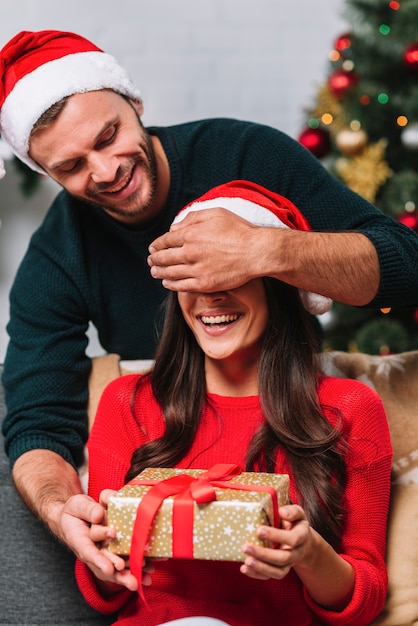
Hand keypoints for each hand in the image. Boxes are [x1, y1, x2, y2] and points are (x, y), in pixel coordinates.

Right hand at [83, 489, 153, 591]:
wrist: (75, 516)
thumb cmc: (75, 510)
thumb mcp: (77, 505)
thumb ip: (88, 509)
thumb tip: (99, 514)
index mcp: (79, 540)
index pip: (88, 552)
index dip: (99, 561)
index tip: (109, 568)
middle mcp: (92, 550)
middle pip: (105, 564)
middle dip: (117, 573)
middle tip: (130, 579)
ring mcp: (103, 551)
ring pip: (115, 566)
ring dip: (127, 574)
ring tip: (140, 581)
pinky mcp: (114, 549)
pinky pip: (124, 560)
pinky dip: (135, 568)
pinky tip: (147, 574)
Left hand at [148, 208, 265, 291]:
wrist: (256, 252)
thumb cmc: (239, 230)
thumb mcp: (216, 213)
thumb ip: (193, 218)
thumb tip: (175, 227)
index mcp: (191, 234)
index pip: (166, 240)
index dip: (157, 245)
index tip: (153, 247)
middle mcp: (190, 252)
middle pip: (164, 257)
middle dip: (155, 259)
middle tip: (150, 261)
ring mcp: (197, 269)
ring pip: (171, 273)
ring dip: (159, 272)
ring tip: (154, 272)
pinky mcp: (205, 283)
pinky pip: (182, 286)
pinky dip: (171, 285)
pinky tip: (167, 283)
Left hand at [240, 504, 310, 580]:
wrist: (302, 542)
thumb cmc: (295, 524)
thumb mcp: (298, 514)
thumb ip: (292, 511)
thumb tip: (282, 512)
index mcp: (301, 537)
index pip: (292, 539)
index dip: (276, 535)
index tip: (259, 530)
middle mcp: (296, 553)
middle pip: (283, 558)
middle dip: (263, 554)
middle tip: (245, 547)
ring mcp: (289, 564)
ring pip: (278, 572)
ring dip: (260, 568)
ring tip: (246, 561)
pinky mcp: (280, 570)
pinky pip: (270, 576)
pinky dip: (257, 574)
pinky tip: (245, 568)